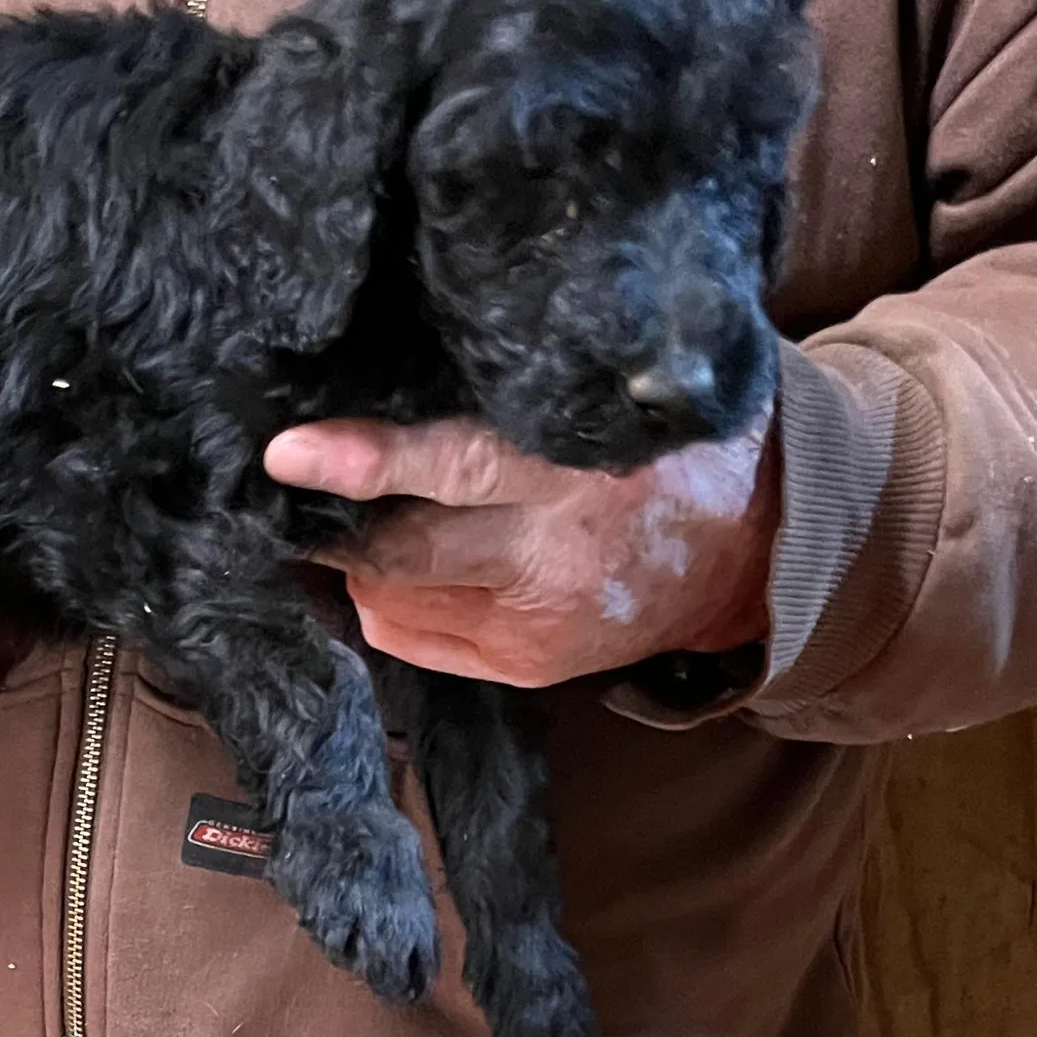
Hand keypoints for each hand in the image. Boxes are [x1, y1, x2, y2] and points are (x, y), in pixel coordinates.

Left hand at [263, 416, 780, 688]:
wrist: (753, 548)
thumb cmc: (664, 446)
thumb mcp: (604, 399)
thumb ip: (514, 393)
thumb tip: (390, 370)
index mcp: (576, 471)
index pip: (452, 464)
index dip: (365, 460)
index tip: (288, 452)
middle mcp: (552, 555)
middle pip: (402, 547)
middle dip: (331, 520)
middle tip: (283, 484)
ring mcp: (537, 622)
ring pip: (394, 594)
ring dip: (354, 557)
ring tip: (340, 516)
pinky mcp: (528, 665)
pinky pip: (413, 636)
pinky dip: (385, 598)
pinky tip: (393, 565)